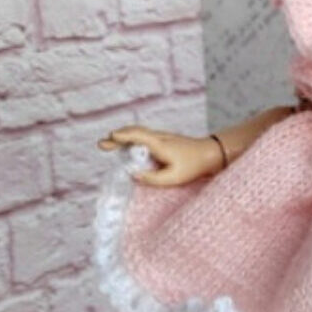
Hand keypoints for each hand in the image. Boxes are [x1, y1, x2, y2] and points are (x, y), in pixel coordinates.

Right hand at [97, 125, 220, 185]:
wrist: (210, 153)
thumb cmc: (193, 166)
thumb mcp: (173, 178)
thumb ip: (152, 178)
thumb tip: (133, 175)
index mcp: (160, 144)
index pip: (138, 136)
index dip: (123, 137)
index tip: (110, 138)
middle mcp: (159, 137)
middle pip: (134, 132)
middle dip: (117, 137)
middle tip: (102, 144)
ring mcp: (161, 137)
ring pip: (138, 133)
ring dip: (123, 137)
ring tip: (109, 145)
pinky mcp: (163, 140)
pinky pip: (144, 136)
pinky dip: (131, 139)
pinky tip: (126, 146)